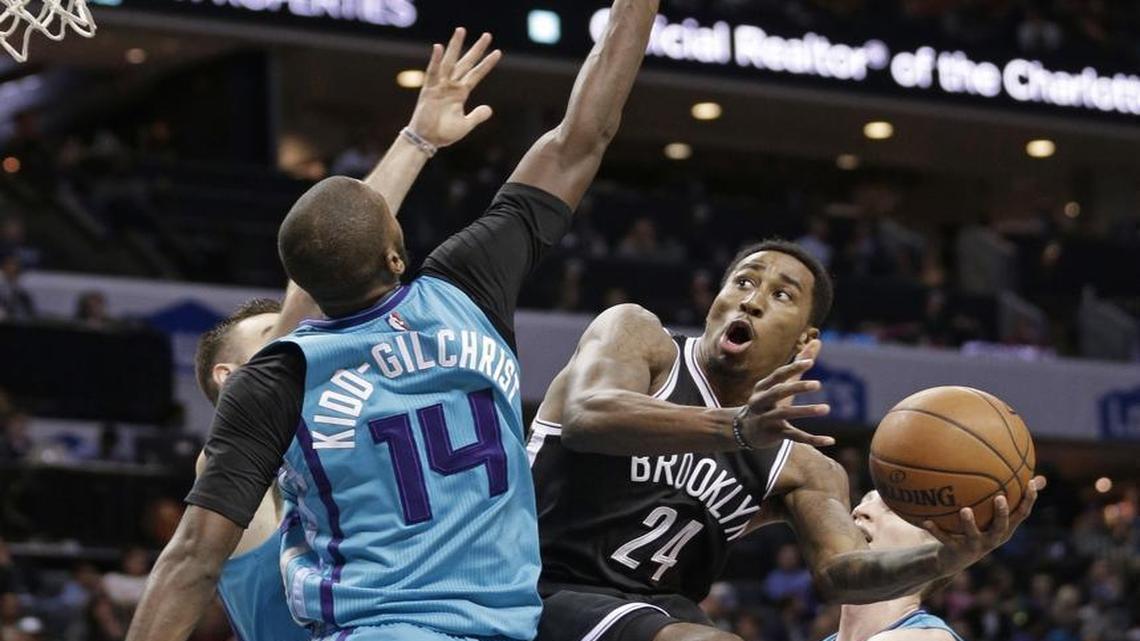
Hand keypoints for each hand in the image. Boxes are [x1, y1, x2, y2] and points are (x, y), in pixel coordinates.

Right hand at [407, 28, 501, 147]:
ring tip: (461, 30)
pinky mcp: (428, 90)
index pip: (476, 74)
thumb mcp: (465, 125)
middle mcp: (451, 85)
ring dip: (455, 46)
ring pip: (449, 62)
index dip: (487, 64)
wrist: (427, 141)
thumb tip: (489, 109)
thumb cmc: (444, 134)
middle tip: (487, 35)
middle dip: (476, 49)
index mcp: (460, 93)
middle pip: (466, 63)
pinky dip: (434, 60)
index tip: (498, 52)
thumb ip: (477, 116)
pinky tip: (438, 47)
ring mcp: (439, 86)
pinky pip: (432, 73)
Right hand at [737, 340, 833, 448]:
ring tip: (826, 408)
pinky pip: (794, 436)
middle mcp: (761, 401)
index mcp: (763, 387)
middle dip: (797, 388)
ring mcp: (766, 418)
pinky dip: (812, 439)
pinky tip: (830, 440)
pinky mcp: (773, 434)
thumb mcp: (781, 384)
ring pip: (786, 414)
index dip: (793, 368)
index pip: (778, 375)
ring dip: (805, 411)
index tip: (811, 362)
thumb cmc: (768, 402)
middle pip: (778, 392)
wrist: (744, 430)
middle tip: (818, 384)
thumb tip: (817, 340)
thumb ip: (800, 364)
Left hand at [930, 476, 1045, 573]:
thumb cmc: (979, 529)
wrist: (956, 558)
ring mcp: (975, 545)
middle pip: (1001, 526)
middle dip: (1002, 513)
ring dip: (969, 523)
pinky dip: (936, 530)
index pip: (1021, 514)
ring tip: (965, 510)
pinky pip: (944, 538)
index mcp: (1005, 528)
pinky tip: (926, 521)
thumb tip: (1025, 471)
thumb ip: (1007, 495)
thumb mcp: (993, 515)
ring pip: (973, 535)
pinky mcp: (956, 550)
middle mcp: (993, 538)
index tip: (1030, 484)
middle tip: (1000, 498)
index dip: (1028, 501)